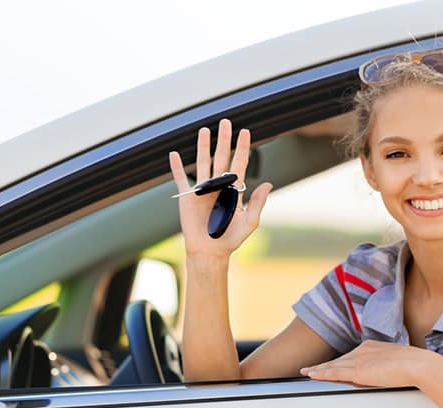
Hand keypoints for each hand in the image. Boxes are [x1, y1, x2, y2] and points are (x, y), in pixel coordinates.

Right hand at [169, 118, 272, 256]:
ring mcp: (202, 190)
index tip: (246, 132)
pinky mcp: (187, 197)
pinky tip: (174, 153)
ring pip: (203, 162)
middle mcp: (218, 186)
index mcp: (233, 190)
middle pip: (221, 157)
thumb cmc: (231, 239)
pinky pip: (181, 179)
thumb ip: (258, 203)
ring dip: (203, 146)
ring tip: (205, 130)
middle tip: (226, 122)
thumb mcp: (249, 222)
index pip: (239, 163)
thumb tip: (268, 183)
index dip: (242, 148)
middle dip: (224, 139)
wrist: (211, 251)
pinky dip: (177, 167)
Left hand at [300, 340, 436, 387]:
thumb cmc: (414, 365)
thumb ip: (387, 365)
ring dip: (318, 370)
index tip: (330, 365)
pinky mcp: (358, 371)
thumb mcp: (397, 362)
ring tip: (306, 372)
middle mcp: (362, 350)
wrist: (417, 364)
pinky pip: (334, 373)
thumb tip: (387, 373)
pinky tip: (311, 375)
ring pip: (333, 366)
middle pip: (338, 360)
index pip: (350, 356)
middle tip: (310, 369)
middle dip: (324, 365)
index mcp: (371, 346)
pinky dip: (321, 373)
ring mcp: (359, 360)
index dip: (338, 361)